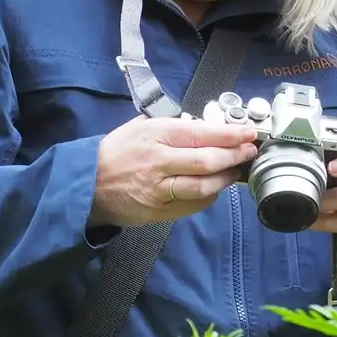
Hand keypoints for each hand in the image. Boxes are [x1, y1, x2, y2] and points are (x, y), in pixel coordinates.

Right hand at [91, 116, 257, 228]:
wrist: (87, 184)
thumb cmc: (116, 152)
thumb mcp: (140, 127)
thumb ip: (172, 126)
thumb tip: (204, 126)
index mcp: (156, 134)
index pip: (202, 133)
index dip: (230, 134)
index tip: (249, 134)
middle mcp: (159, 161)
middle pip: (207, 160)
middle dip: (235, 156)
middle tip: (249, 152)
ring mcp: (159, 188)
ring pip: (204, 185)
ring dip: (226, 179)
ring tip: (235, 171)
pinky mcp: (159, 210)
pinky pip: (193, 204)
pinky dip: (209, 196)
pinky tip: (215, 188)